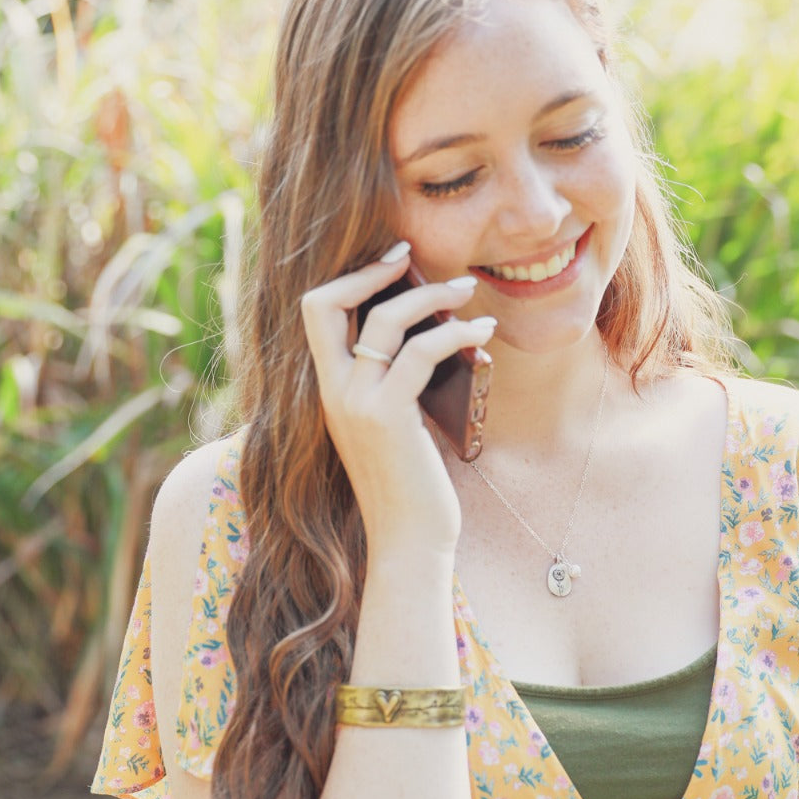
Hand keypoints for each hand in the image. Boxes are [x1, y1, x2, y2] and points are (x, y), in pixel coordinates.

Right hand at [300, 243, 495, 556]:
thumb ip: (395, 387)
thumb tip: (431, 340)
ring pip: (384, 321)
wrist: (410, 542)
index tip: (392, 264)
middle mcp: (333, 392)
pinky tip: (483, 333)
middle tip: (414, 256)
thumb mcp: (394, 428)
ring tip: (468, 289)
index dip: (349, 279)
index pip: (315, 314)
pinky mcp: (387, 417)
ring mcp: (356, 403)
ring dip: (431, 296)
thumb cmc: (411, 487)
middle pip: (324, 303)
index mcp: (330, 391)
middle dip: (371, 270)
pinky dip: (456, 334)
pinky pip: (421, 353)